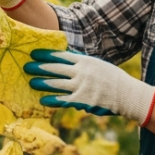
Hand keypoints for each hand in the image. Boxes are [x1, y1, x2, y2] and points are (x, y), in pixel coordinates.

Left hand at [24, 49, 154, 124]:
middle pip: (55, 68)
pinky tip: (43, 100)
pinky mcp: (82, 101)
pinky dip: (52, 100)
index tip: (34, 53)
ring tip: (31, 82)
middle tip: (26, 66)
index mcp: (85, 61)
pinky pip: (63, 100)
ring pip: (56, 84)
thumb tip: (67, 58)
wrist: (128, 95)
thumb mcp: (99, 65)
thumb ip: (82, 63)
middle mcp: (82, 72)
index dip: (46, 55)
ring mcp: (81, 87)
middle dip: (39, 67)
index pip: (61, 55)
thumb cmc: (113, 79)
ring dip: (42, 82)